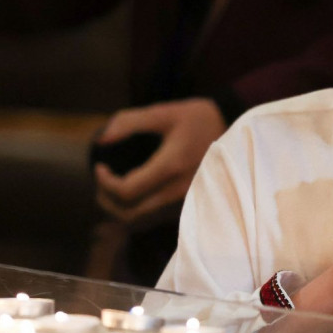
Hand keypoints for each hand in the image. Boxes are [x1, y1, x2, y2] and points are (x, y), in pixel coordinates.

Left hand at [94, 97, 225, 224]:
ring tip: (113, 189)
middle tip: (102, 181)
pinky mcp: (188, 202)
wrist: (232, 127)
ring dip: (120, 209)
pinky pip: (155, 217)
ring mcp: (185, 199)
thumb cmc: (197, 118)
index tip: (100, 166)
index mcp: (170, 166)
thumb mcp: (164, 112)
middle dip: (108, 201)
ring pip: (142, 220)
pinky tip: (133, 193)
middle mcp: (178, 189)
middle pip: (130, 214)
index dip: (105, 183)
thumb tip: (101, 139)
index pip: (127, 191)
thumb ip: (129, 122)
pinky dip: (136, 210)